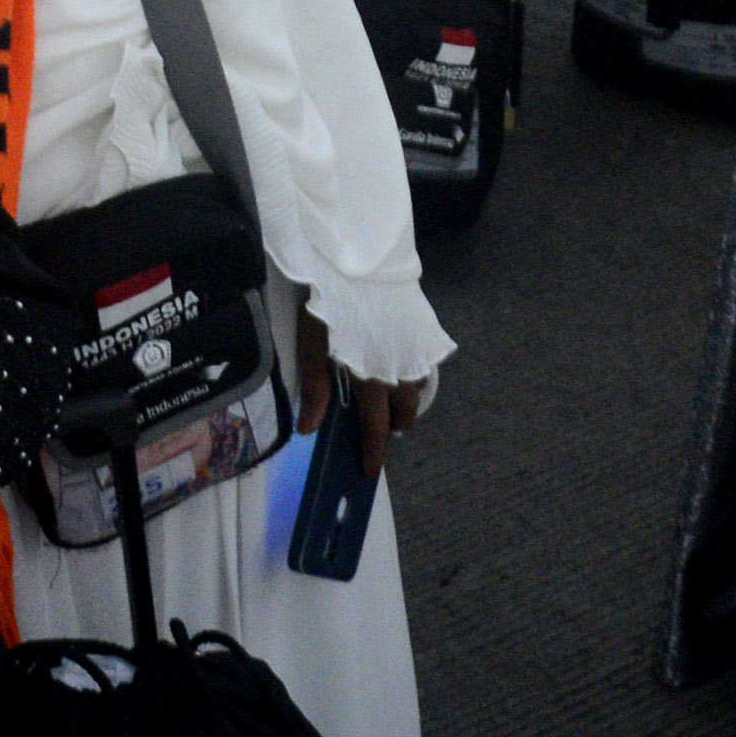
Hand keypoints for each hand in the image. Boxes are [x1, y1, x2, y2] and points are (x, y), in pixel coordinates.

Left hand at [292, 305, 415, 483]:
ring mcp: (416, 351)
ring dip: (406, 402)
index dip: (373, 452)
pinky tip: (405, 368)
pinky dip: (416, 374)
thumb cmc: (333, 304)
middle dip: (394, 427)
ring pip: (417, 389)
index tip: (371, 472)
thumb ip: (316, 388)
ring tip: (394, 402)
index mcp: (371, 380)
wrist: (364, 265)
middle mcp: (400, 372)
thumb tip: (310, 430)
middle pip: (404, 412)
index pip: (375, 428)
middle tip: (384, 430)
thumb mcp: (314, 345)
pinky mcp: (425, 332)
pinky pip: (425, 364)